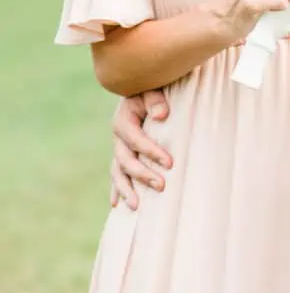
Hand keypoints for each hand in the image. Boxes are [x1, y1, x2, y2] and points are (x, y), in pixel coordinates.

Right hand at [110, 89, 171, 210]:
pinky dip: (116, 189)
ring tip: (136, 206)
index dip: (151, 152)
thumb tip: (162, 115)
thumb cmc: (151, 87)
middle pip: (125, 159)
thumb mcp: (152, 87)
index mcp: (123, 119)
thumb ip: (155, 99)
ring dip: (125, 189)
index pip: (135, 139)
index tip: (170, 163)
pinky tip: (117, 205)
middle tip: (161, 186)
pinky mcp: (122, 153)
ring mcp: (118, 146)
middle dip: (142, 174)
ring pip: (117, 171)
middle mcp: (117, 135)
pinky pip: (116, 173)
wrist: (141, 86)